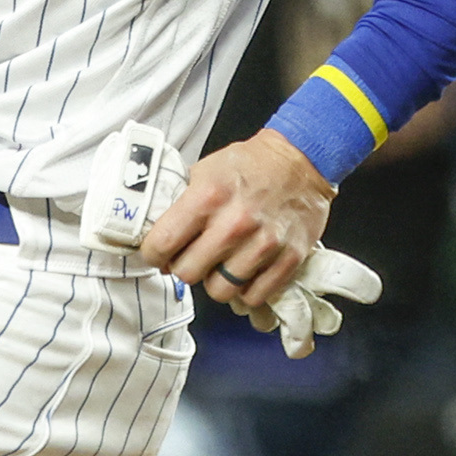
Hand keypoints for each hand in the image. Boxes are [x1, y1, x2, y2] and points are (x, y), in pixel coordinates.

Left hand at [141, 130, 333, 317]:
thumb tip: (158, 236)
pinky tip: (244, 272)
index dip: (154, 254)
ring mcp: (263, 244)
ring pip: (220, 290)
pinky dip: (246, 290)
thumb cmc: (250, 165)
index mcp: (207, 197)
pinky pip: (254, 296)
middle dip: (184, 267)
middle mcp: (234, 223)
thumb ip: (181, 204)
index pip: (162, 244)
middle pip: (188, 273)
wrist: (300, 159)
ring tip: (221, 264)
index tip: (159, 253)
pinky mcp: (289, 258)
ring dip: (216, 281)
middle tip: (192, 257)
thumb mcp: (204, 171)